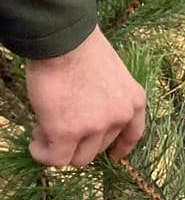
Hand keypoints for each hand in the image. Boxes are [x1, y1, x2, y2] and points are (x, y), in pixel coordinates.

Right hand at [25, 27, 146, 166]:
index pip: (134, 135)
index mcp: (134, 101)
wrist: (64, 40)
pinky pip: (55, 159)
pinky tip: (35, 142)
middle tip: (57, 124)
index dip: (121, 148)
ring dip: (60, 147)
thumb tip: (86, 119)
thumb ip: (106, 99)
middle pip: (99, 148)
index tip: (114, 156)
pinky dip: (43, 154)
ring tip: (44, 128)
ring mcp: (95, 126)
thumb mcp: (111, 75)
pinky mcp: (68, 132)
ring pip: (77, 158)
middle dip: (78, 141)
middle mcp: (120, 117)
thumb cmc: (82, 50)